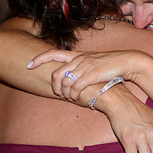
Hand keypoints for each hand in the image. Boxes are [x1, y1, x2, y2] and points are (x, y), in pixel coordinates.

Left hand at [29, 49, 145, 100]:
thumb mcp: (91, 61)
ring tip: (69, 98)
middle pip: (56, 73)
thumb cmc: (108, 64)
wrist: (124, 61)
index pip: (52, 53)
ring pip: (65, 82)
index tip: (28, 65)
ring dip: (64, 93)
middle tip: (57, 93)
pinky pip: (76, 87)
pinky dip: (73, 95)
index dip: (38, 59)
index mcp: (76, 54)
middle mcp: (78, 59)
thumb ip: (79, 66)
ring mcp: (85, 66)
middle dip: (53, 86)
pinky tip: (76, 99)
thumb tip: (69, 75)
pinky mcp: (92, 75)